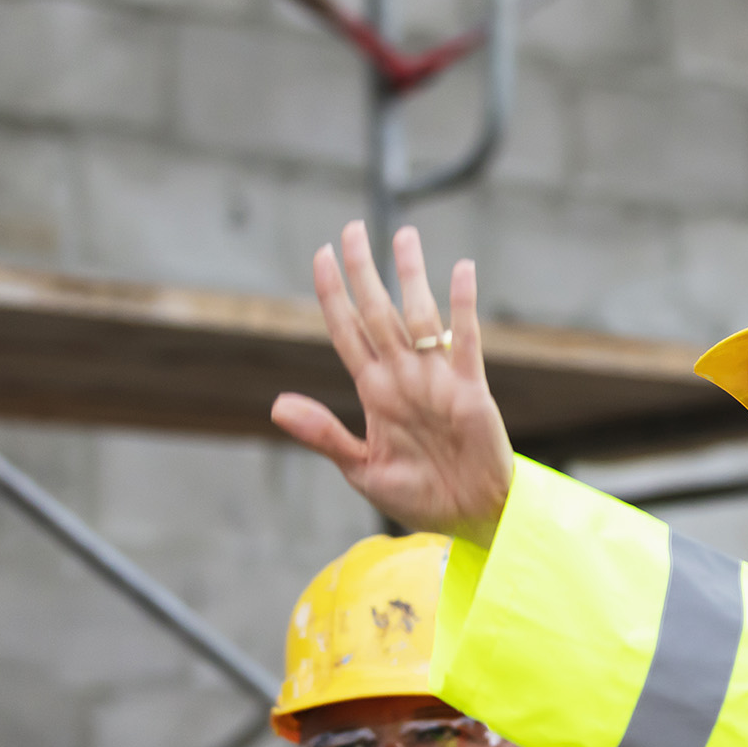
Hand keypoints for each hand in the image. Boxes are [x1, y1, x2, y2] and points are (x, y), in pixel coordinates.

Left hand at [273, 222, 515, 538]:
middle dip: (363, 270)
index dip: (332, 294)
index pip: (347, 331)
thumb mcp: (362, 469)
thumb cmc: (419, 496)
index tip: (320, 256)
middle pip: (378, 312)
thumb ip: (324, 434)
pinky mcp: (471, 391)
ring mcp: (437, 380)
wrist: (471, 517)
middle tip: (352, 229)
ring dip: (411, 276)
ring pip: (420, 316)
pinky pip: (467, 341)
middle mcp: (404, 377)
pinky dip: (465, 306)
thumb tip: (276, 404)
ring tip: (404, 235)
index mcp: (375, 393)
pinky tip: (462, 271)